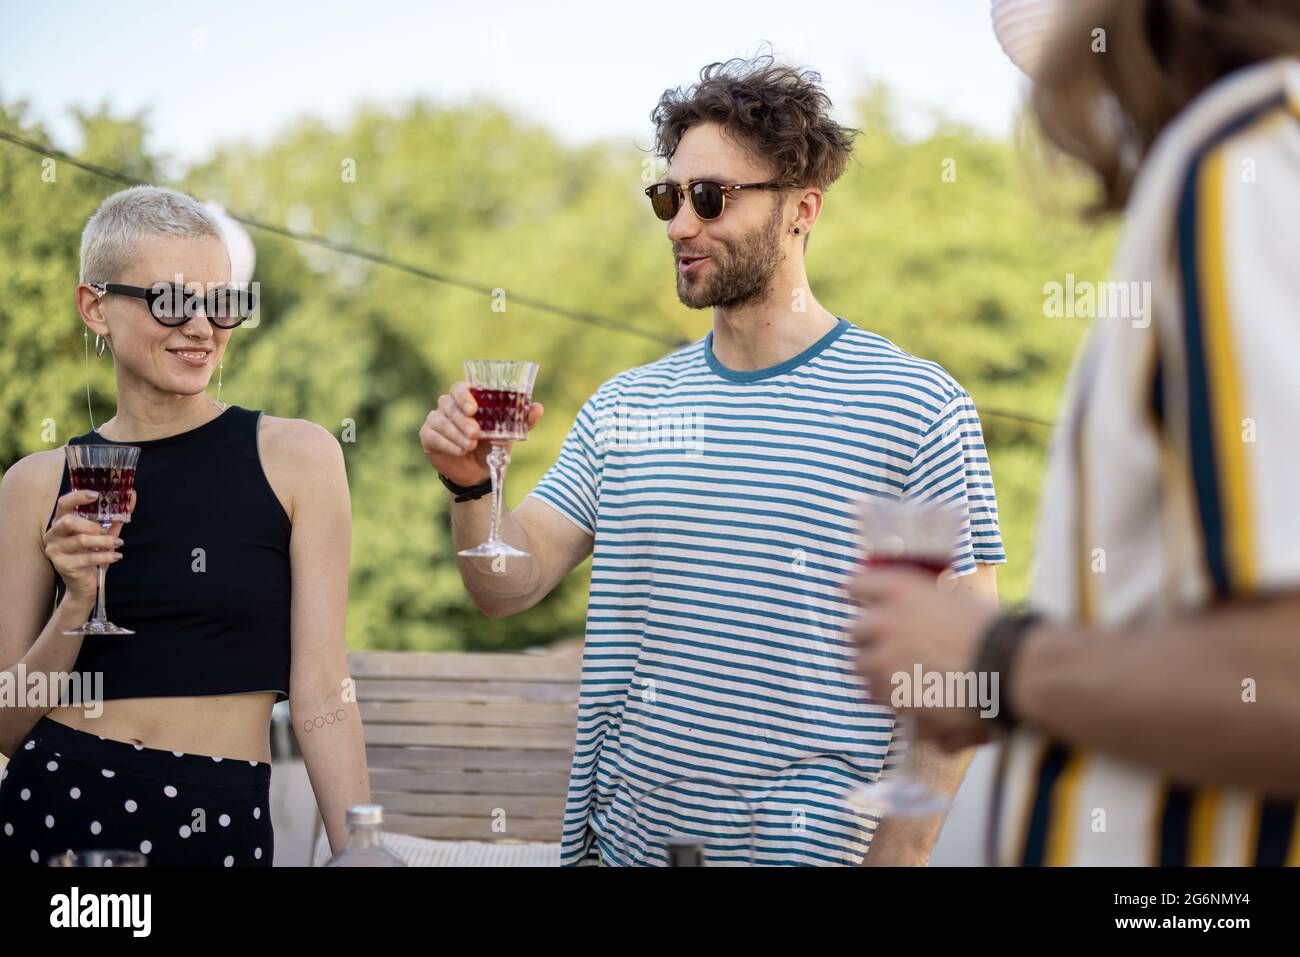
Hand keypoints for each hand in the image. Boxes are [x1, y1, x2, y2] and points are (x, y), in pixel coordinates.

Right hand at [42, 489, 135, 604]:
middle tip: (105, 530)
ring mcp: (54, 550)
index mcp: (60, 522)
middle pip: (69, 521)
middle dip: (93, 525)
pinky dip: (106, 556)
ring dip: (104, 541)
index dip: (78, 497)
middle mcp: (53, 534)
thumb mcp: (105, 533)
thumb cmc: (92, 554)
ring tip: (118, 544)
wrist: (85, 584)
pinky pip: (87, 557)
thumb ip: (115, 517)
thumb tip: (131, 496)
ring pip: (82, 540)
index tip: (97, 495)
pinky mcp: (62, 565)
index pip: (64, 503)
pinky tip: (117, 556)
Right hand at [419, 381, 543, 487]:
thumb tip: (538, 408)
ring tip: (469, 446)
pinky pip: (433, 435)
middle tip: (475, 433)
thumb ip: (522, 421)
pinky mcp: (427, 436)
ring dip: (456, 434)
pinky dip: (447, 443)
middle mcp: (448, 406)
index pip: (460, 388)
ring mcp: (436, 419)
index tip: (473, 408)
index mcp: (467, 399)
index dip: (464, 395)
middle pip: (449, 404)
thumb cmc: (492, 446)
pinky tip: (459, 451)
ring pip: (440, 420)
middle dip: (462, 420)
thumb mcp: (508, 434)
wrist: (477, 473)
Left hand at [847, 566, 1000, 741]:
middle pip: (854, 631)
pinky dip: (891, 696)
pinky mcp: (891, 692)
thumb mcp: (957, 600)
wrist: (1010, 667)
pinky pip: (877, 694)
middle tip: (889, 649)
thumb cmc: (993, 631)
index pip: (856, 587)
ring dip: (875, 671)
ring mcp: (884, 658)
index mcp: (900, 589)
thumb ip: (925, 606)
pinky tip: (914, 695)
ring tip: (903, 677)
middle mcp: (884, 620)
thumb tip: (909, 608)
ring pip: (859, 666)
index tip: (860, 604)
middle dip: (868, 640)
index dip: (858, 596)